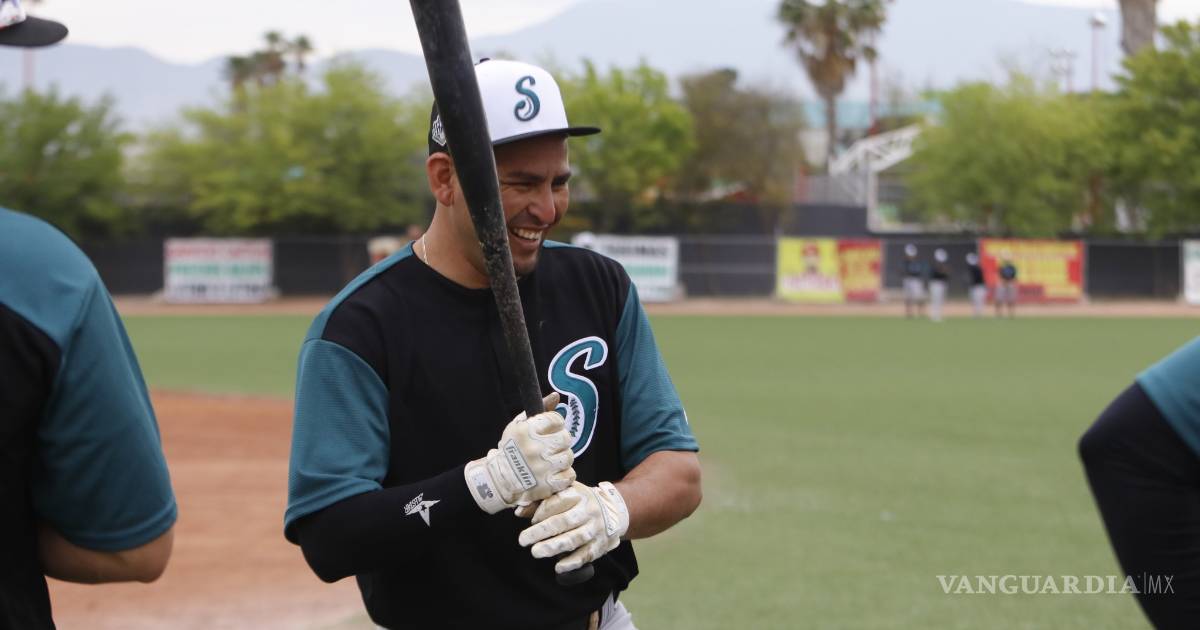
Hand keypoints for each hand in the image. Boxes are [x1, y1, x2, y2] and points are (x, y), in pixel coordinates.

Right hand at [465, 393, 575, 513]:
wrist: (500, 480)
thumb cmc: (511, 450)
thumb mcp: (519, 425)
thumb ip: (540, 408)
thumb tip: (556, 396)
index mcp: (526, 431)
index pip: (556, 419)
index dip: (555, 424)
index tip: (550, 429)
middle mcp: (534, 448)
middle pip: (565, 438)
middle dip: (560, 441)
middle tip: (552, 446)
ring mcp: (541, 468)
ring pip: (568, 457)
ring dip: (562, 458)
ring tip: (552, 460)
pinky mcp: (547, 484)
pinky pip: (569, 475)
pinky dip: (565, 475)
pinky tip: (555, 473)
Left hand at [517, 481, 628, 573]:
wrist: (615, 511)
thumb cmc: (582, 502)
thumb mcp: (565, 493)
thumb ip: (541, 501)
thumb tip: (519, 511)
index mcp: (579, 495)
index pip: (559, 501)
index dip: (543, 510)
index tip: (531, 520)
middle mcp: (588, 511)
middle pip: (564, 522)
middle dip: (542, 531)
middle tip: (523, 540)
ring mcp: (596, 529)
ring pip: (574, 539)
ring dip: (554, 547)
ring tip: (536, 552)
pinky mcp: (600, 545)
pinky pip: (586, 555)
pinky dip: (572, 562)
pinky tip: (559, 567)